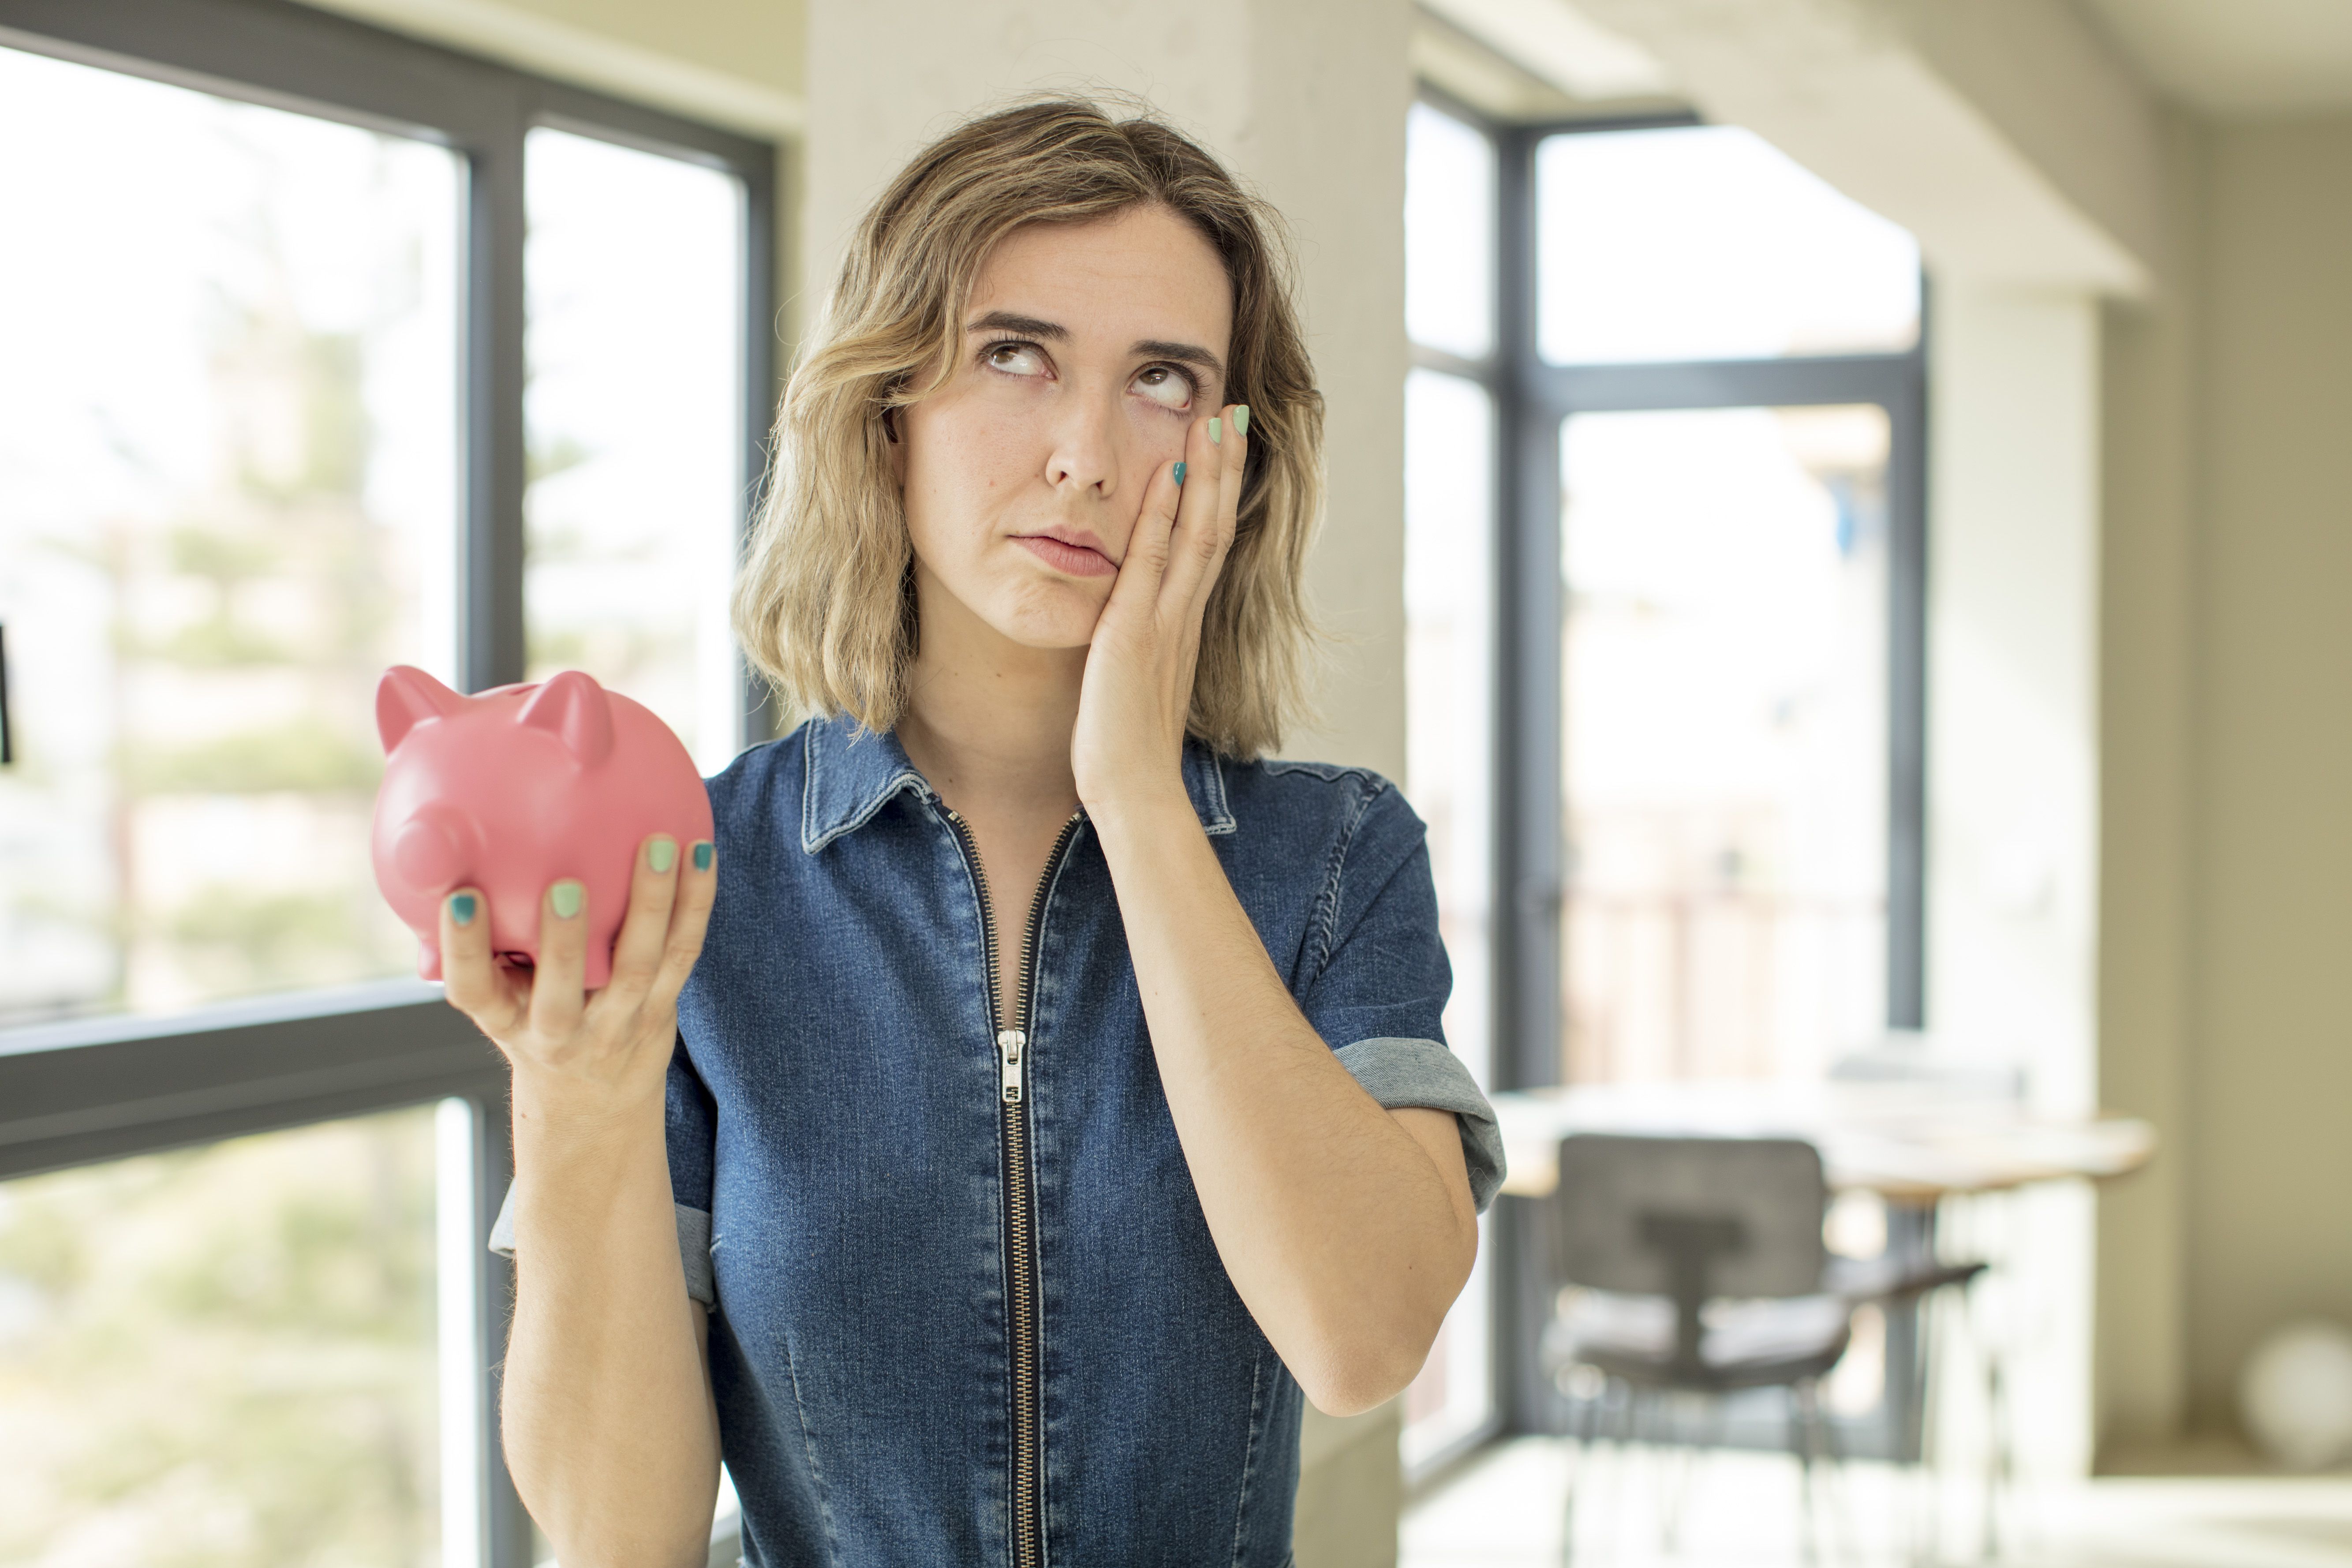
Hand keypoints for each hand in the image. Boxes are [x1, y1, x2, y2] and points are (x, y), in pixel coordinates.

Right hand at [438, 834, 716, 1116]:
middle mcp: (558, 1031)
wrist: (592, 1101)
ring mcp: (616, 1023)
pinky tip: (700, 853)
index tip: (460, 898)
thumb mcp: (496, 997)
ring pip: (637, 968)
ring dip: (649, 905)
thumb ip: (480, 944)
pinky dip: (694, 903)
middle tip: (564, 885)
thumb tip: (439, 853)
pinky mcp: (661, 1008)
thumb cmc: (531, 1022)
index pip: (472, 990)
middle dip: (563, 942)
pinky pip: (683, 953)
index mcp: (504, 1020)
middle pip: (560, 993)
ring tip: (656, 846)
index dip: (463, 949)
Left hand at [1071, 402, 1246, 819]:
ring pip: (1197, 533)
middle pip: (1215, 526)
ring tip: (1214, 421)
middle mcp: (1184, 616)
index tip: (1225, 447)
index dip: (1219, 494)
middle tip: (1232, 412)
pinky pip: (1153, 563)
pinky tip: (1166, 474)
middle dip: (1225, 467)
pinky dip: (1161, 516)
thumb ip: (1142, 645)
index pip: (1209, 545)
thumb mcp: (1138, 680)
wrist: (1134, 791)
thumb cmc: (1128, 745)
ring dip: (1206, 474)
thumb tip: (1134, 623)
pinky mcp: (1135, 635)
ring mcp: (1165, 622)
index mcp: (1185, 625)